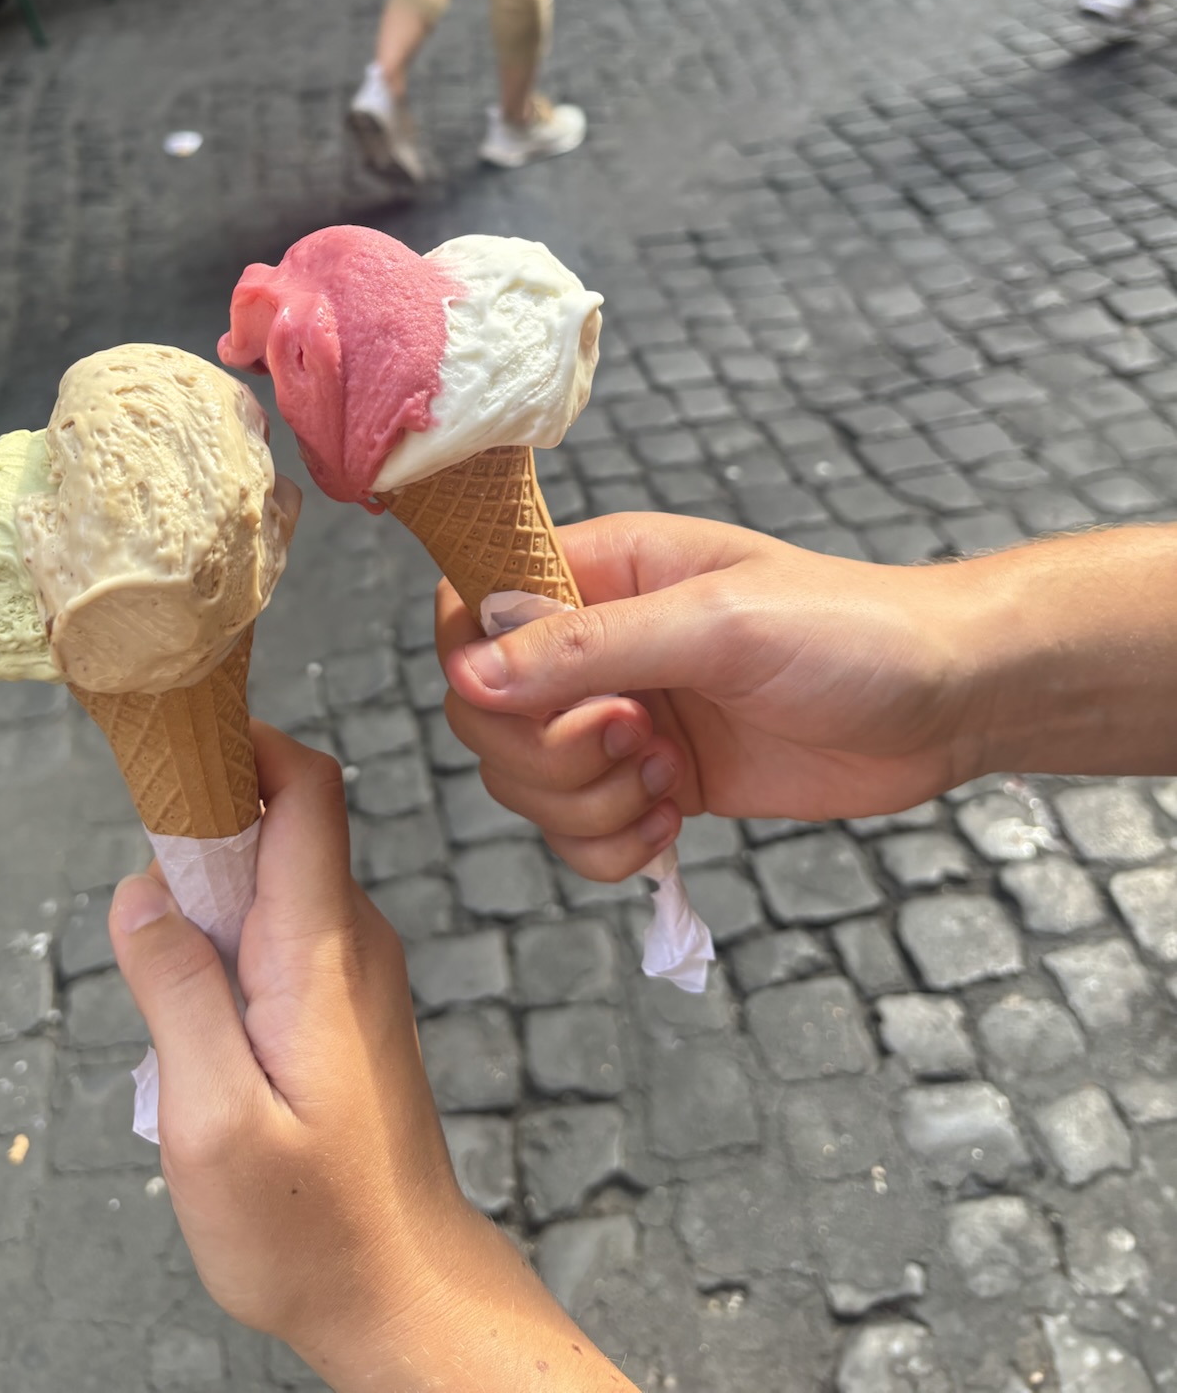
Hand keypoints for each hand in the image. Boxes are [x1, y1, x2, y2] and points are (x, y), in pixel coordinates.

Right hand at [110, 724, 630, 1389]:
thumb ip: (177, 993)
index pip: (305, 788)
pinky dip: (227, 948)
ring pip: (272, 886)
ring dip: (207, 905)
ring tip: (163, 991)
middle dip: (199, 832)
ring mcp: (354, 973)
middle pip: (279, 826)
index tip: (169, 746)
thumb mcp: (213, 1121)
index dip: (240, 743)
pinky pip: (280, 936)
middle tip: (139, 906)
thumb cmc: (312, 1228)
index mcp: (322, 949)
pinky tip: (198, 1030)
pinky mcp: (344, 1009)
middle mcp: (351, 942)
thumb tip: (140, 889)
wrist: (403, 1296)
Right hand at [438, 514, 989, 882]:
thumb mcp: (719, 625)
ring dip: (581, 807)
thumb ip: (591, 646)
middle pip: (486, 713)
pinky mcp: (656, 783)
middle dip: (544, 755)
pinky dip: (607, 848)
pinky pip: (579, 833)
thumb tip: (471, 671)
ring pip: (526, 782)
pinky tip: (670, 825)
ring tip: (666, 782)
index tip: (540, 702)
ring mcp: (623, 717)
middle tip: (637, 741)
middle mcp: (598, 642)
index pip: (472, 606)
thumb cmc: (850, 631)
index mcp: (600, 571)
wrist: (948, 702)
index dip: (475, 664)